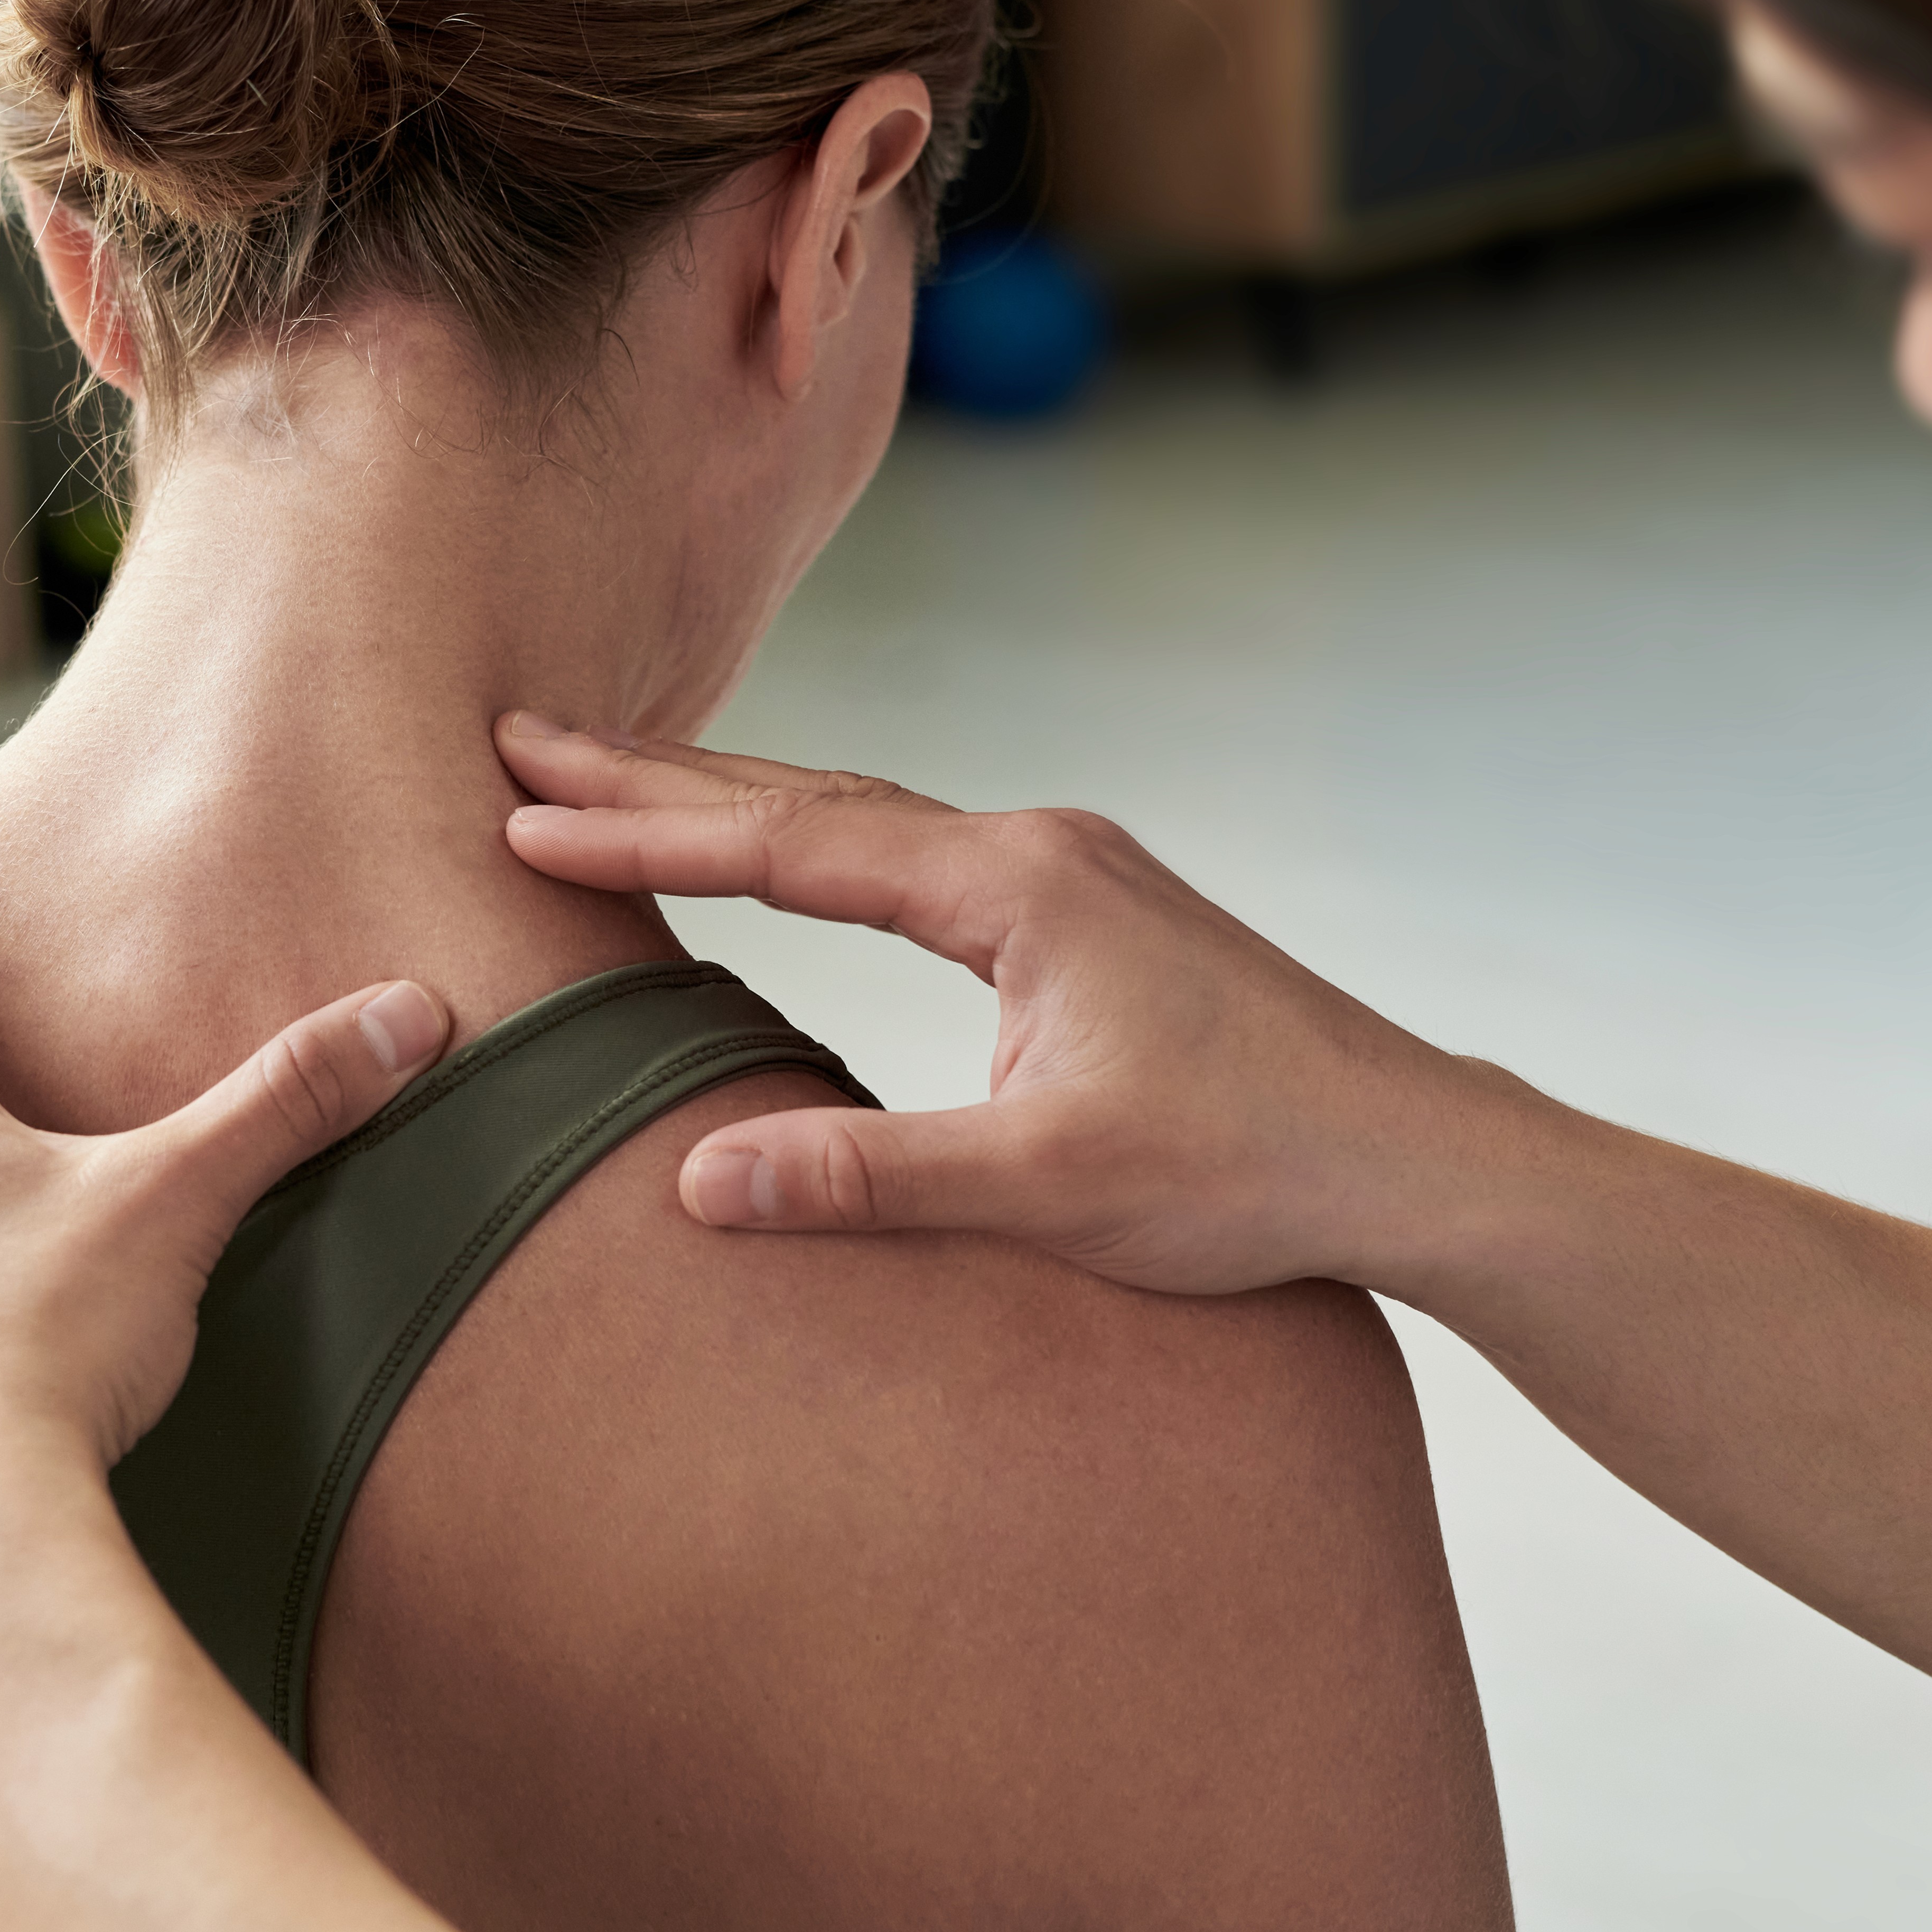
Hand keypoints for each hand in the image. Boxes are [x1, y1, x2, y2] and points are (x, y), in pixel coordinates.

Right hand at [496, 717, 1512, 1295]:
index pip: (790, 845)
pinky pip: (912, 852)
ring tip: (615, 780)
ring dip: (734, 797)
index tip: (524, 819)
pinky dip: (816, 838)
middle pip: (811, 794)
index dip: (648, 835)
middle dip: (658, 774)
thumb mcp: (1046, 1190)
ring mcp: (1066, 872)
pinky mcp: (1086, 913)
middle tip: (523, 741)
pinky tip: (785, 852)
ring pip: (862, 816)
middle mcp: (1036, 849)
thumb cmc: (1248, 1170)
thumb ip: (869, 1179)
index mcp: (1016, 887)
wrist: (1407, 1155)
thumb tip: (697, 1182)